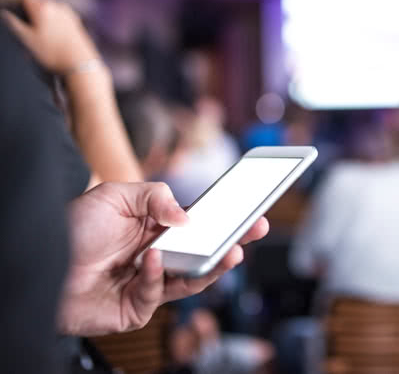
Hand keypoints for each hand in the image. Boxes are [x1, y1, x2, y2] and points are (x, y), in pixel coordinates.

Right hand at [2, 0, 98, 74]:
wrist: (80, 64)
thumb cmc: (52, 53)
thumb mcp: (27, 40)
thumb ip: (14, 23)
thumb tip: (6, 13)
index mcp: (43, 7)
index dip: (19, 5)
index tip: (17, 16)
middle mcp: (57, 6)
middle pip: (38, 2)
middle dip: (32, 13)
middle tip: (29, 30)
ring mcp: (69, 13)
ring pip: (50, 10)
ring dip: (44, 18)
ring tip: (42, 37)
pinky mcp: (76, 22)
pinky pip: (60, 18)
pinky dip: (55, 24)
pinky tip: (54, 38)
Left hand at [58, 182, 268, 335]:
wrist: (37, 263)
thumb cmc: (72, 229)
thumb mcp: (116, 196)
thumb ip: (156, 197)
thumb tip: (189, 217)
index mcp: (157, 228)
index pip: (201, 225)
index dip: (226, 219)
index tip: (251, 211)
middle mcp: (158, 255)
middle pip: (205, 253)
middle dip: (233, 242)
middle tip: (255, 231)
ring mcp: (149, 283)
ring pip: (193, 279)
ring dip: (214, 266)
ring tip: (230, 253)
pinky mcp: (137, 308)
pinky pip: (158, 293)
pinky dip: (157, 275)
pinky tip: (149, 260)